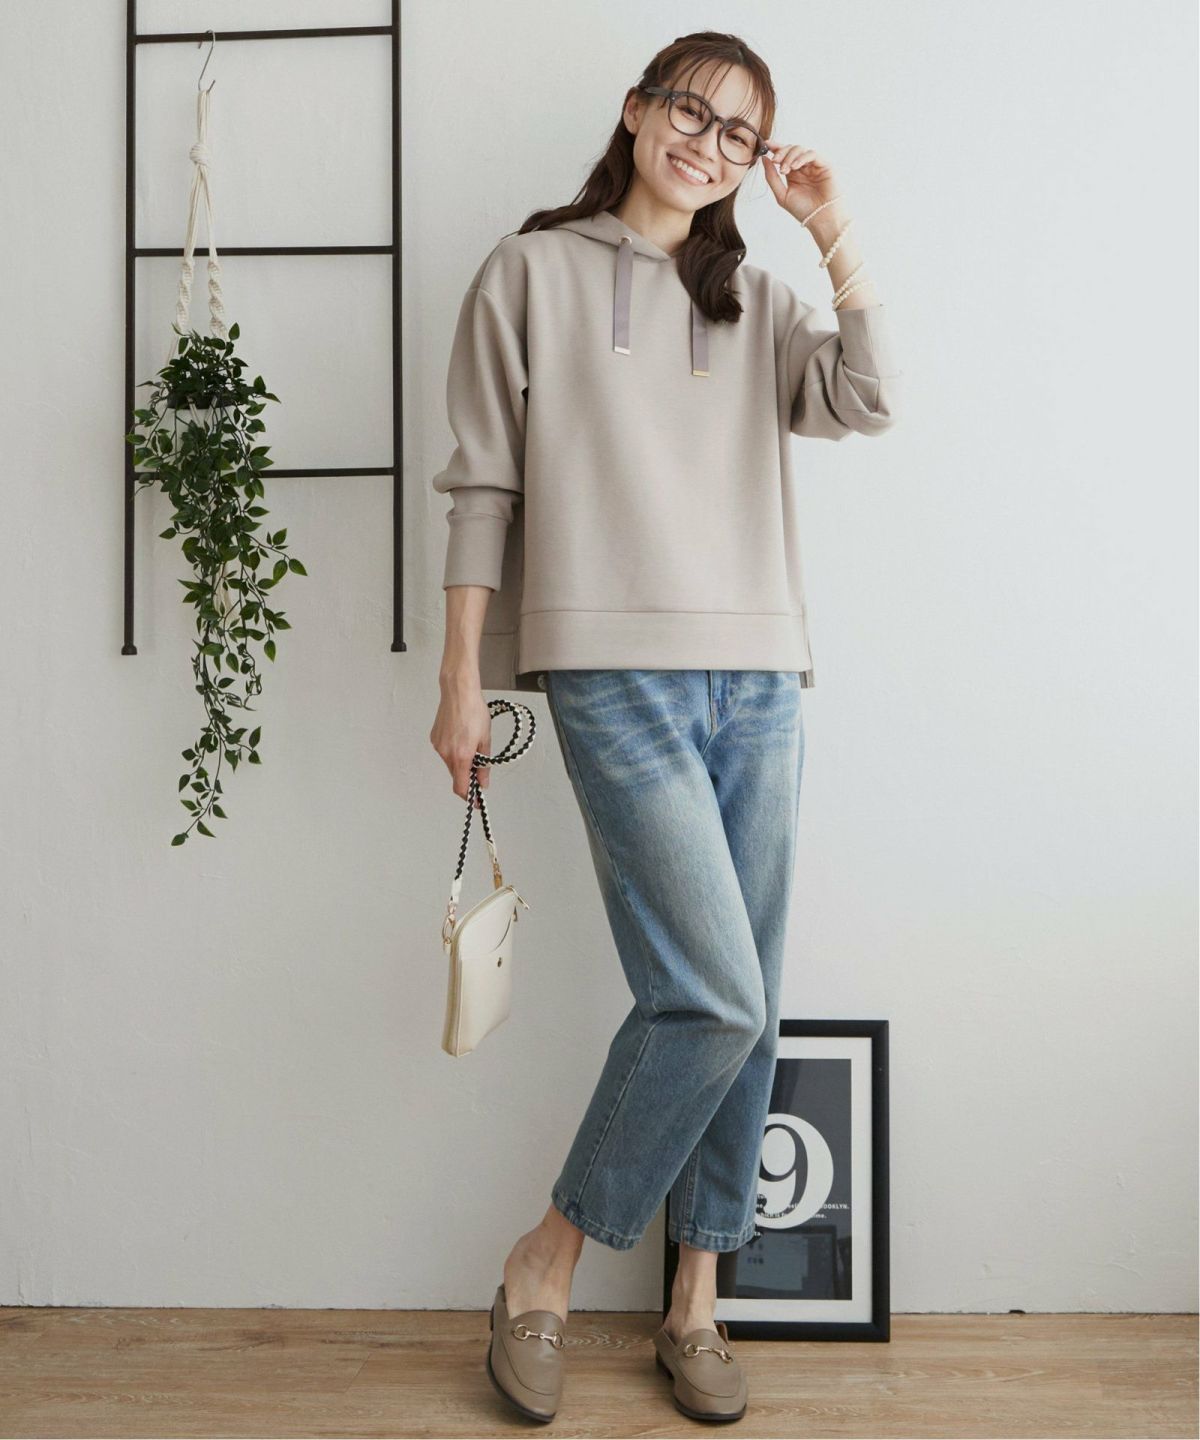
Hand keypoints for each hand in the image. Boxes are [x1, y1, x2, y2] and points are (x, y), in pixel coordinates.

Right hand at [430, 685, 491, 806]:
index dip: (469, 797)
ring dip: (460, 762)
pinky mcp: (434, 738)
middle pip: (455, 776)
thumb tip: (484, 783)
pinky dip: (453, 751)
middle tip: (479, 769)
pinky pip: (445, 752)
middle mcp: (446, 754)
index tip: (475, 801)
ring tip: (471, 743)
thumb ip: (484, 765)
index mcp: (460, 756)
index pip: (460, 787)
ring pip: (450, 764)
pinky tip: (461, 736)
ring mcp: (438, 746)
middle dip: (467, 776)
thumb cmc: (474, 711)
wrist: (458, 692)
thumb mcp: (485, 740)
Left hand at [761, 143, 841, 226]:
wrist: (820, 219)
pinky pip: (812, 154)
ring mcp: (813, 166)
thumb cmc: (803, 210)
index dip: (775, 147)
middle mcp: (803, 167)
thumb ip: (772, 177)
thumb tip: (764, 159)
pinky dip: (801, 157)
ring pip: (800, 149)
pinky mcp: (824, 165)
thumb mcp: (782, 195)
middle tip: (775, 161)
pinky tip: (794, 167)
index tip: (765, 144)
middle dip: (781, 152)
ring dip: (790, 156)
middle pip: (790, 149)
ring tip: (785, 170)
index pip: (783, 155)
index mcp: (792, 173)